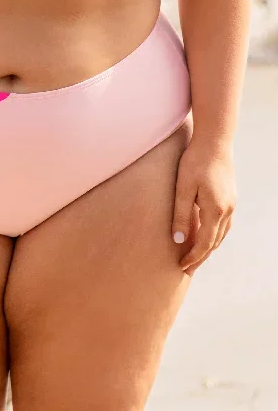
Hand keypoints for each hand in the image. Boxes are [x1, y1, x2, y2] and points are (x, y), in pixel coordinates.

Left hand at [172, 140, 235, 276]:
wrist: (215, 141)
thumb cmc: (195, 161)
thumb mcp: (183, 188)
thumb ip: (182, 214)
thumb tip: (179, 240)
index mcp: (215, 210)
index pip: (204, 243)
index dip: (193, 257)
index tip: (182, 267)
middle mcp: (227, 210)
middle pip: (214, 242)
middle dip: (201, 257)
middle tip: (187, 270)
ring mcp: (231, 204)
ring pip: (221, 235)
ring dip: (208, 247)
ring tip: (195, 257)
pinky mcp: (230, 198)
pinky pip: (223, 224)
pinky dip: (214, 235)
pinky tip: (205, 235)